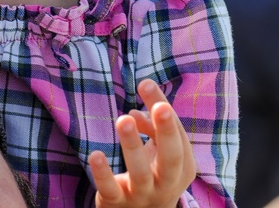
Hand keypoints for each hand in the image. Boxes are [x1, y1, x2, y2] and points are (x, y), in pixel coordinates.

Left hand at [91, 80, 196, 207]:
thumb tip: (132, 113)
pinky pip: (111, 189)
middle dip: (167, 132)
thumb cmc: (152, 174)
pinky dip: (103, 173)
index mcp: (183, 168)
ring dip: (132, 145)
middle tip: (160, 107)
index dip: (164, 112)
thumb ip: (151, 128)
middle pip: (172, 158)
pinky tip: (95, 154)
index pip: (178, 137)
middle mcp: (167, 184)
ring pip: (141, 173)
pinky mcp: (117, 203)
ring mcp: (143, 195)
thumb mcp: (158, 152)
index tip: (146, 83)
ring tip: (123, 119)